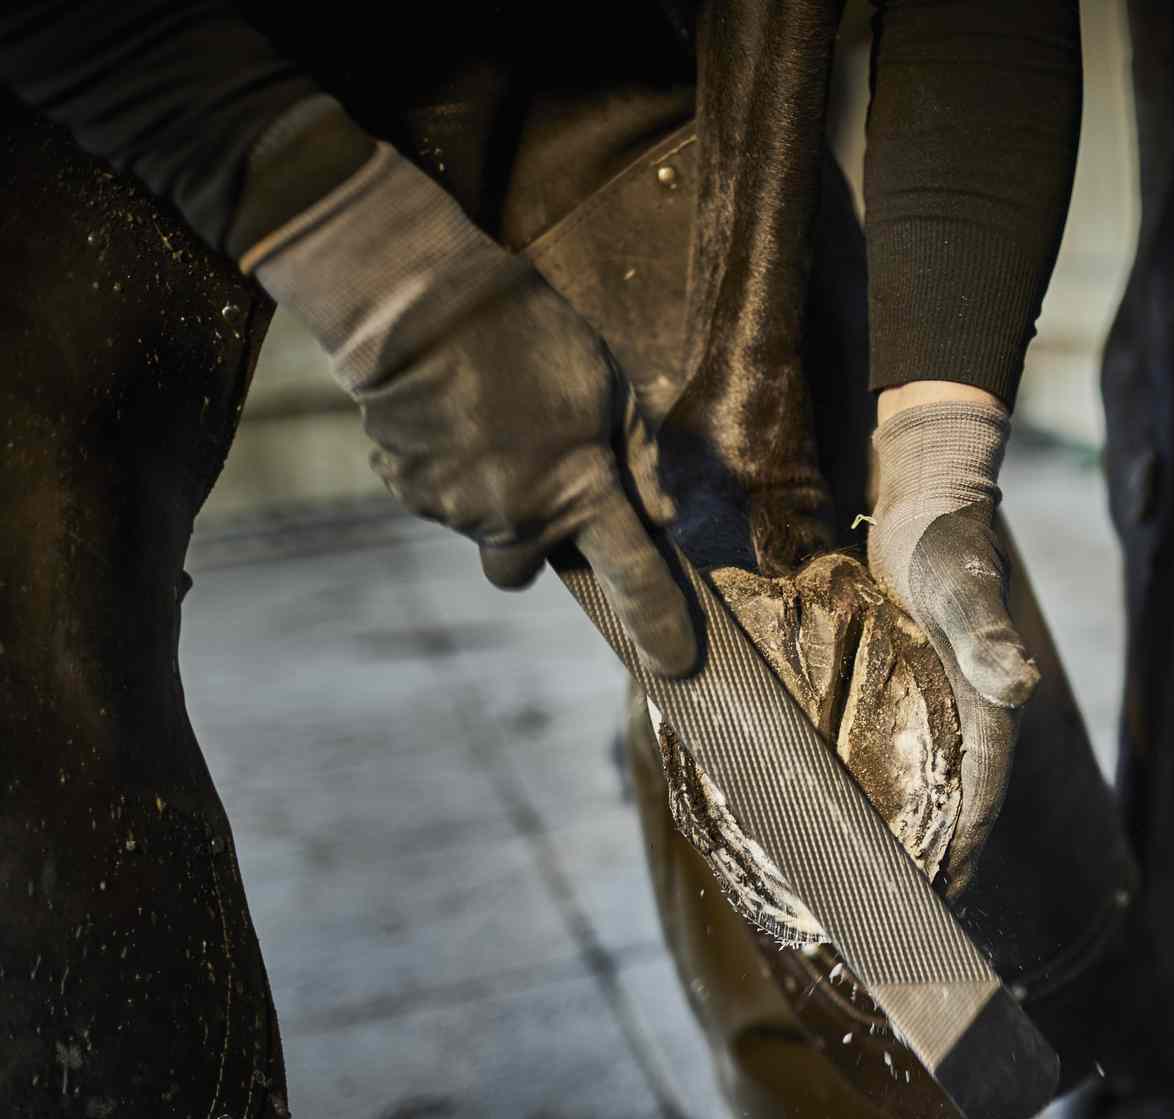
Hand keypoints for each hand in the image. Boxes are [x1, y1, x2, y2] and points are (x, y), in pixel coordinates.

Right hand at [246, 145, 697, 675]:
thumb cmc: (528, 334)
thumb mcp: (611, 384)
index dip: (658, 626)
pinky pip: (434, 497)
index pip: (632, 578)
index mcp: (582, 492)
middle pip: (522, 570)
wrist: (416, 304)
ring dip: (486, 491)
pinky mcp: (406, 489)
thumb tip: (662, 518)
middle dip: (529, 541)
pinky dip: (444, 468)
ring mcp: (456, 510)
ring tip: (487, 418)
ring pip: (477, 527)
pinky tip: (449, 415)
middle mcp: (518, 517)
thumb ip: (640, 459)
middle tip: (529, 476)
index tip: (674, 666)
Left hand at [868, 397, 1039, 892]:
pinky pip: (883, 757)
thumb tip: (1020, 686)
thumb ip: (988, 637)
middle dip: (919, 868)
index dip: (956, 863)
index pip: (977, 807)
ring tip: (848, 887)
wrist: (926, 495)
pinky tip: (830, 814)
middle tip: (876, 922)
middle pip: (946, 813)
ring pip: (913, 791)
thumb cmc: (949, 542)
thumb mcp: (965, 588)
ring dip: (889, 837)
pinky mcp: (897, 691)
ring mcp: (929, 709)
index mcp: (988, 714)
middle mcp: (963, 722)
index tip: (925, 914)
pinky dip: (866, 791)